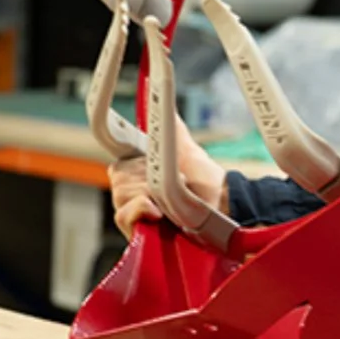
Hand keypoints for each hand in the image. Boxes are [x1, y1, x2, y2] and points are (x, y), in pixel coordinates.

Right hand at [108, 115, 227, 239]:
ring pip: (121, 194)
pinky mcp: (136, 232)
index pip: (120, 164)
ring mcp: (135, 214)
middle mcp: (134, 194)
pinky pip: (123, 215)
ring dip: (148, 191)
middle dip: (144, 175)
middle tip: (169, 179)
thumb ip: (173, 129)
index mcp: (140, 174)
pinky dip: (141, 208)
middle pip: (118, 178)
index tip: (147, 159)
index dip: (131, 160)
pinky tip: (157, 210)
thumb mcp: (186, 149)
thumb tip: (166, 106)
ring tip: (170, 196)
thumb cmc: (205, 180)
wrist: (221, 204)